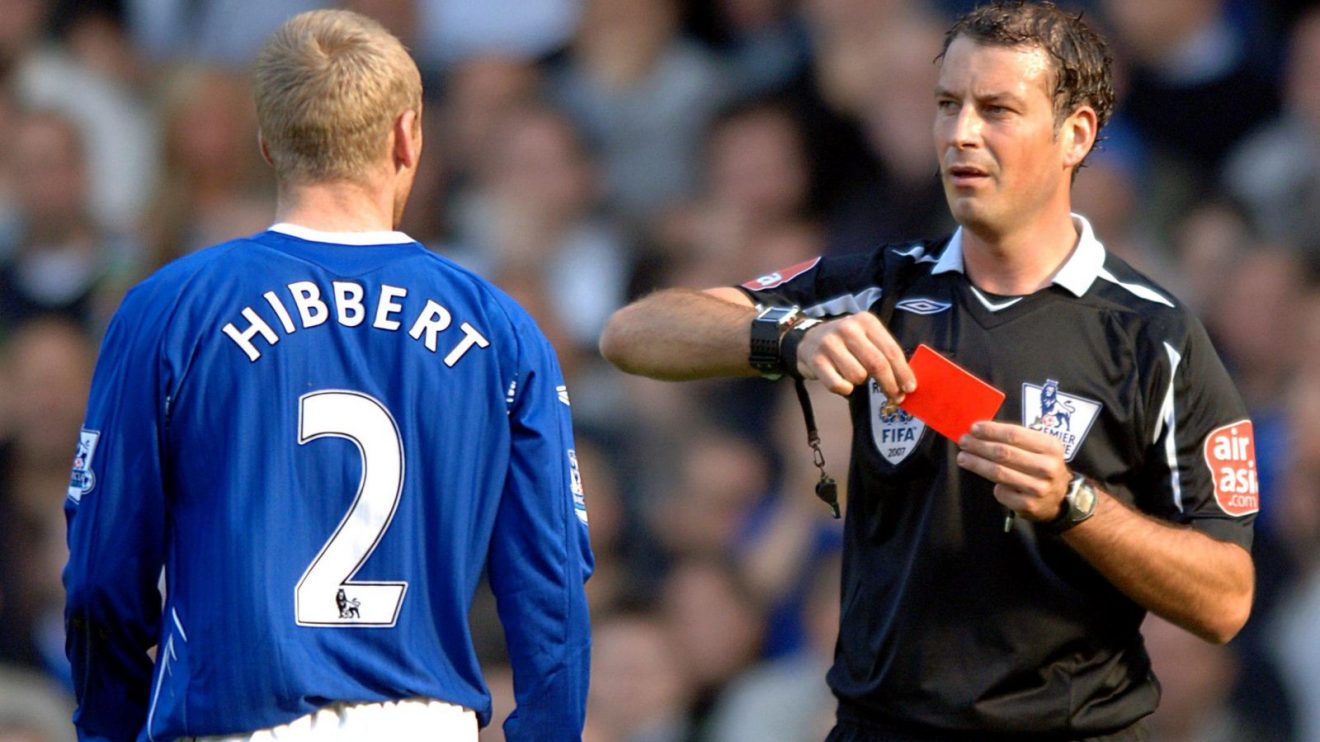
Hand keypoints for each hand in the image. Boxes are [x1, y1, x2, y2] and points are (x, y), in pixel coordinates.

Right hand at [795, 313, 915, 398]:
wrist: (807, 339)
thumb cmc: (845, 343)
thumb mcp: (866, 337)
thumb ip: (884, 353)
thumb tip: (906, 382)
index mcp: (865, 321)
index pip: (890, 350)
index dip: (902, 372)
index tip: (910, 388)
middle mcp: (848, 328)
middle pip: (877, 364)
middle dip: (890, 384)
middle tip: (895, 397)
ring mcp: (830, 343)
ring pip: (858, 376)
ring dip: (860, 382)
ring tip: (854, 374)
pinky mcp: (816, 360)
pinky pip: (839, 385)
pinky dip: (844, 389)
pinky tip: (841, 380)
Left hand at [955, 421, 1070, 521]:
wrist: (1060, 499)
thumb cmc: (1043, 466)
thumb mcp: (1041, 448)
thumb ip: (1017, 439)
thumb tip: (981, 431)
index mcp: (1050, 447)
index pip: (1014, 435)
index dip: (991, 431)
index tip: (974, 428)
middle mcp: (1047, 467)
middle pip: (1003, 453)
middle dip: (979, 446)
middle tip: (963, 441)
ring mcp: (1038, 488)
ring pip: (998, 472)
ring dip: (976, 463)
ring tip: (962, 457)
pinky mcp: (1028, 505)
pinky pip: (1001, 492)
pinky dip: (992, 485)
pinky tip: (987, 479)